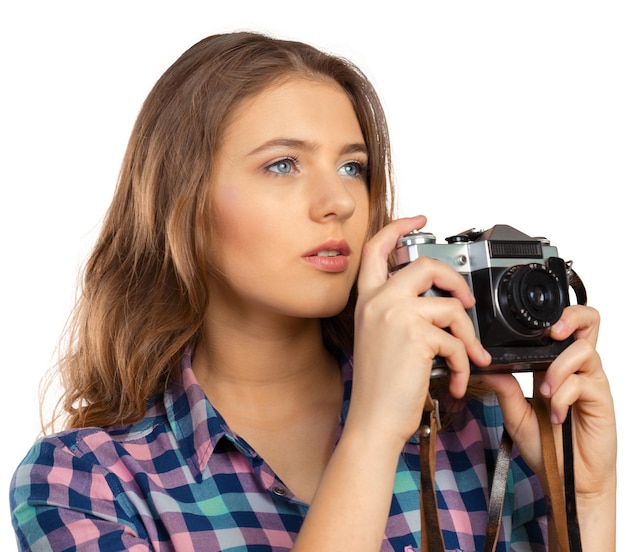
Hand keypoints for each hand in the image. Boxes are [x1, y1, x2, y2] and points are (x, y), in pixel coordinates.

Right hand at [348, 215, 491, 445]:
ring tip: (468, 358)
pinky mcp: (416, 334)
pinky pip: (457, 339)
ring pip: (451, 305)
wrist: (374, 420)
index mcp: (368, 300)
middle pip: (426, 264)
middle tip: (465, 301)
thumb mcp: (381, 339)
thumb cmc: (380, 386)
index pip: (376, 248)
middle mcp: (378, 301)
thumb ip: (400, 313)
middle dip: (456, 280)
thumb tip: (441, 302)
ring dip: (468, 336)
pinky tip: (455, 379)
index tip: (419, 218)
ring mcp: (395, 314)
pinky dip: (465, 363)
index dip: (398, 226)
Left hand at [481, 305, 616, 545]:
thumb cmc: (547, 447)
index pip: (563, 327)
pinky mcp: (602, 400)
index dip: (553, 316)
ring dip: (559, 368)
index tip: (529, 323)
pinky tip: (556, 415)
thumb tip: (486, 367)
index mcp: (555, 367)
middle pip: (588, 323)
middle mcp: (576, 370)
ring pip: (583, 350)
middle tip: (552, 332)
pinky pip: (584, 384)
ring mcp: (591, 383)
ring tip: (545, 392)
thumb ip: (504, 390)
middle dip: (570, 318)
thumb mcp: (515, 415)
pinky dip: (564, 396)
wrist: (567, 480)